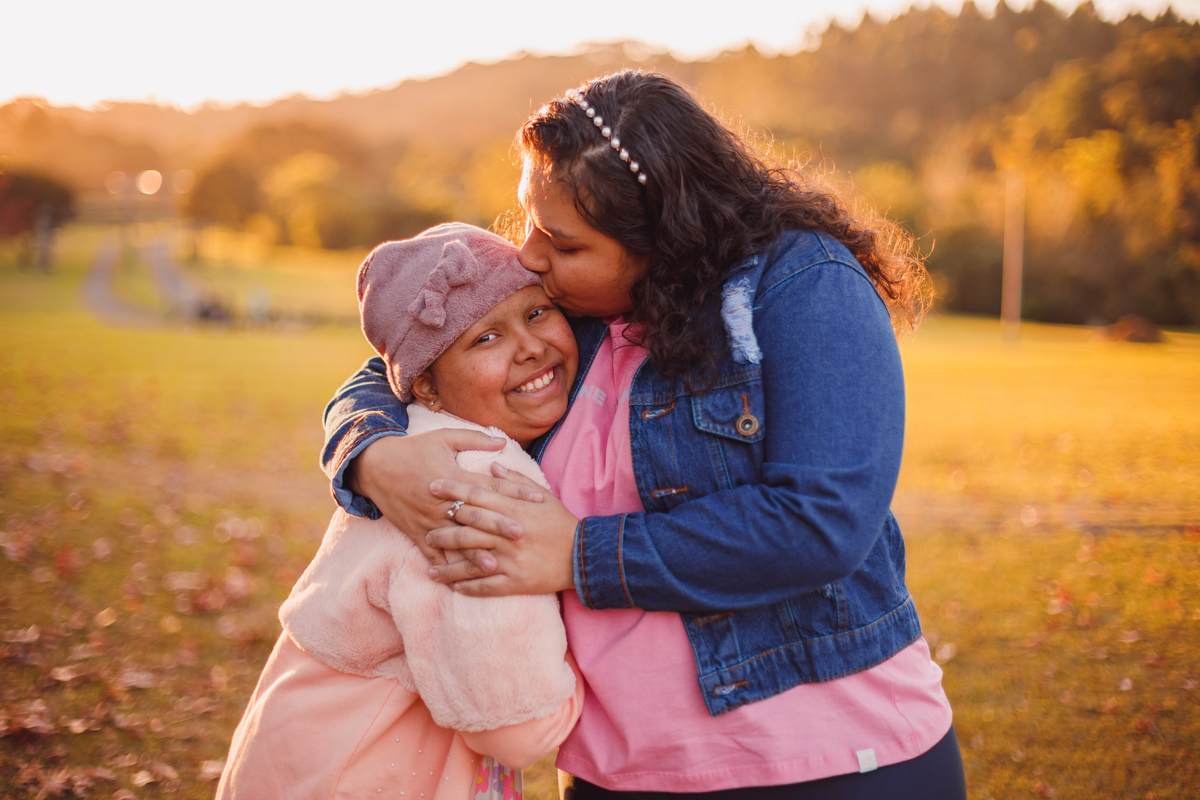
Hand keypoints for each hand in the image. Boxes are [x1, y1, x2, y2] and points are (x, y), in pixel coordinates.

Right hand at [348, 430, 542, 564]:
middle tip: (522, 533)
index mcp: (453, 477)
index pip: (490, 486)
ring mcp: (428, 520)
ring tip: (493, 565)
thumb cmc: (413, 449)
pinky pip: (432, 554)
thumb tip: (503, 443)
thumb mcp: (443, 437)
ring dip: (474, 553)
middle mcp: (442, 502)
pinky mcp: (417, 533)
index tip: (538, 498)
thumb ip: (475, 439)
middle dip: (499, 525)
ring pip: (456, 540)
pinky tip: (459, 582)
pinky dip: (445, 568)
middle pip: (476, 515)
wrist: (375, 467)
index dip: (516, 491)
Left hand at [426, 463, 576, 595]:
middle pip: (468, 528)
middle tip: (425, 529)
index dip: (452, 490)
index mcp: (514, 510)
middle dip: (443, 528)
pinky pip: (486, 586)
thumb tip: (492, 467)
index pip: (477, 496)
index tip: (432, 485)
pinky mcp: (516, 582)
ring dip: (448, 565)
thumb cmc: (562, 522)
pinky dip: (468, 587)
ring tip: (431, 569)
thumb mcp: (543, 495)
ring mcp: (510, 560)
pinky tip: (453, 587)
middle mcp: (508, 534)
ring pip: (471, 561)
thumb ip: (515, 481)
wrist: (585, 555)